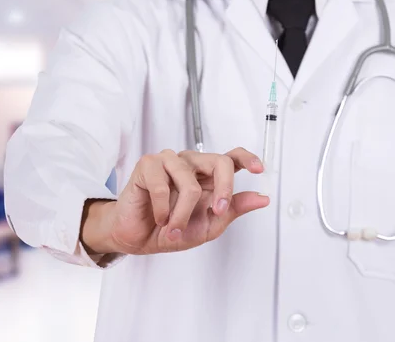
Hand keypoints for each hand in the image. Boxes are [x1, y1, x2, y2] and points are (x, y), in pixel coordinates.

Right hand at [81, 148, 268, 254]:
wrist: (137, 239)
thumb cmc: (169, 230)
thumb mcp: (208, 226)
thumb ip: (232, 210)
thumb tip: (261, 199)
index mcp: (207, 177)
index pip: (231, 158)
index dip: (247, 158)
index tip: (259, 169)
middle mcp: (190, 165)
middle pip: (219, 162)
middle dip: (223, 190)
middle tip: (217, 212)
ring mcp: (168, 161)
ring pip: (190, 183)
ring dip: (183, 213)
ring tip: (173, 227)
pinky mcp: (147, 165)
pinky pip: (162, 186)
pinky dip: (162, 210)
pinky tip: (158, 216)